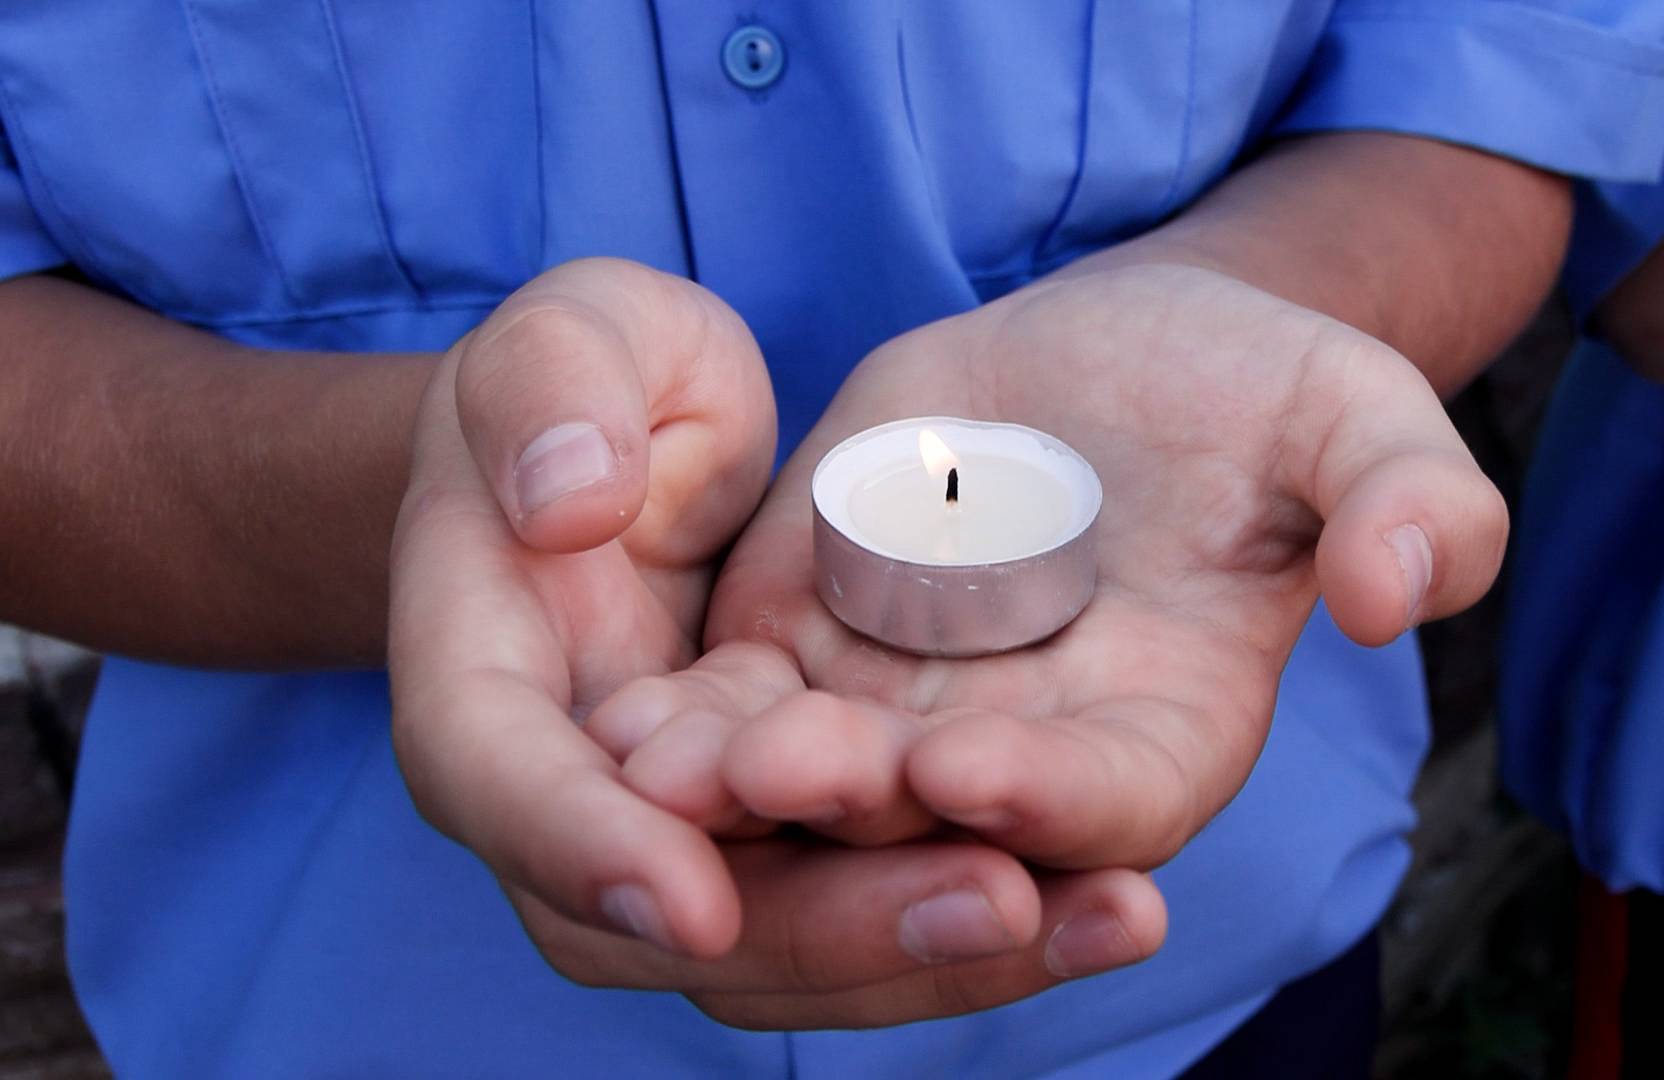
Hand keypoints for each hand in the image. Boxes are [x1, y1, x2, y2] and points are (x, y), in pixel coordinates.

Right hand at [387, 258, 1162, 1028]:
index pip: (502, 784)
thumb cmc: (585, 386)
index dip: (586, 848)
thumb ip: (547, 392)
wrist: (638, 451)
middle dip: (830, 928)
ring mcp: (694, 832)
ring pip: (790, 948)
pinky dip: (981, 909)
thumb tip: (566, 502)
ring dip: (937, 949)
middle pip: (671, 922)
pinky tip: (1116, 898)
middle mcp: (582, 796)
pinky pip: (872, 900)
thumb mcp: (563, 338)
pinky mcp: (797, 834)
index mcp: (486, 679)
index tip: (690, 895)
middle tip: (998, 898)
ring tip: (1110, 915)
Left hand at [595, 263, 1506, 872]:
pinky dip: (684, 725)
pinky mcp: (809, 644)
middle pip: (942, 824)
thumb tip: (1406, 589)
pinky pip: (737, 704)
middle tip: (789, 768)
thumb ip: (1411, 500)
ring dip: (744, 788)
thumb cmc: (1255, 394)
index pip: (1113, 799)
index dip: (1051, 799)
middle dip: (866, 810)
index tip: (974, 765)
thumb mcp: (1354, 415)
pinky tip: (619, 720)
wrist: (1122, 355)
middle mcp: (1027, 751)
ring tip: (676, 760)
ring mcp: (907, 707)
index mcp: (1168, 726)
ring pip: (818, 784)